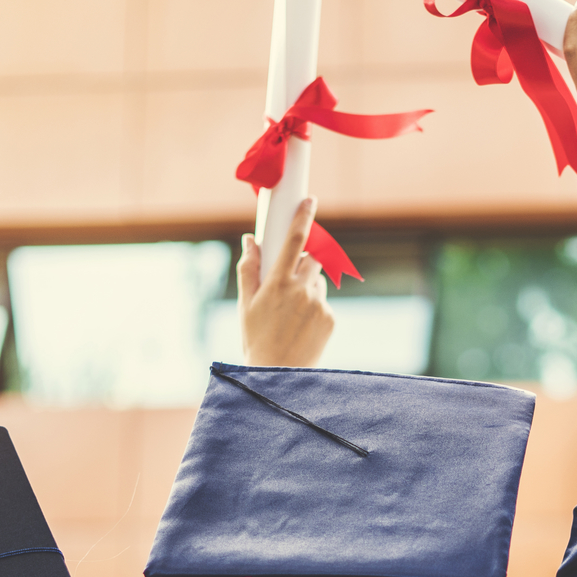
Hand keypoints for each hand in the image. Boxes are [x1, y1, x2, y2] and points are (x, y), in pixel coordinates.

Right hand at [239, 198, 335, 367]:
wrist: (278, 375)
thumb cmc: (256, 338)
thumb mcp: (245, 304)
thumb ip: (248, 268)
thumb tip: (251, 240)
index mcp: (277, 283)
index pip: (295, 240)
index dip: (303, 216)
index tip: (309, 200)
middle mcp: (301, 290)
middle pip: (312, 256)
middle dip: (303, 257)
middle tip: (289, 273)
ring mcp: (319, 304)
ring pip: (317, 281)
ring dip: (307, 286)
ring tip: (289, 313)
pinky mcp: (330, 318)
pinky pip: (323, 302)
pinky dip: (313, 306)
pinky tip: (300, 325)